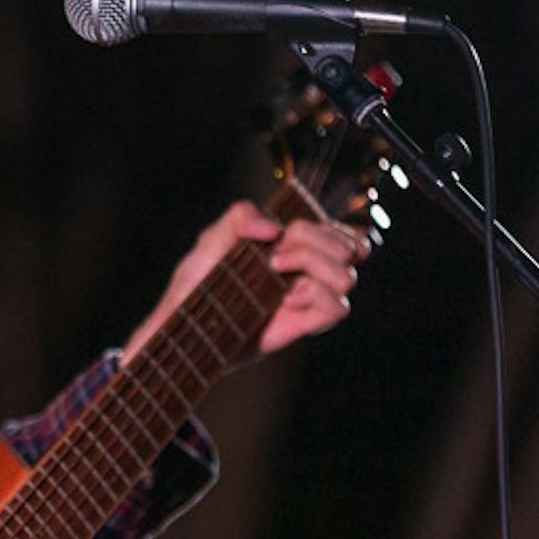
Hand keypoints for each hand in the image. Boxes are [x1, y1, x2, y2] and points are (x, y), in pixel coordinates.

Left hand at [124, 200, 367, 357]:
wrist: (188, 319)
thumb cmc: (200, 277)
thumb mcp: (214, 237)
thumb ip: (241, 216)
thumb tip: (275, 228)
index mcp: (296, 246)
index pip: (344, 232)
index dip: (331, 227)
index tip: (289, 229)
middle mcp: (309, 270)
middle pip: (351, 248)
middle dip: (316, 240)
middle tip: (276, 250)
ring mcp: (309, 296)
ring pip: (346, 276)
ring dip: (313, 264)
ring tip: (275, 269)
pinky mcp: (304, 322)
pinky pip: (338, 307)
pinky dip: (315, 294)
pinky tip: (287, 297)